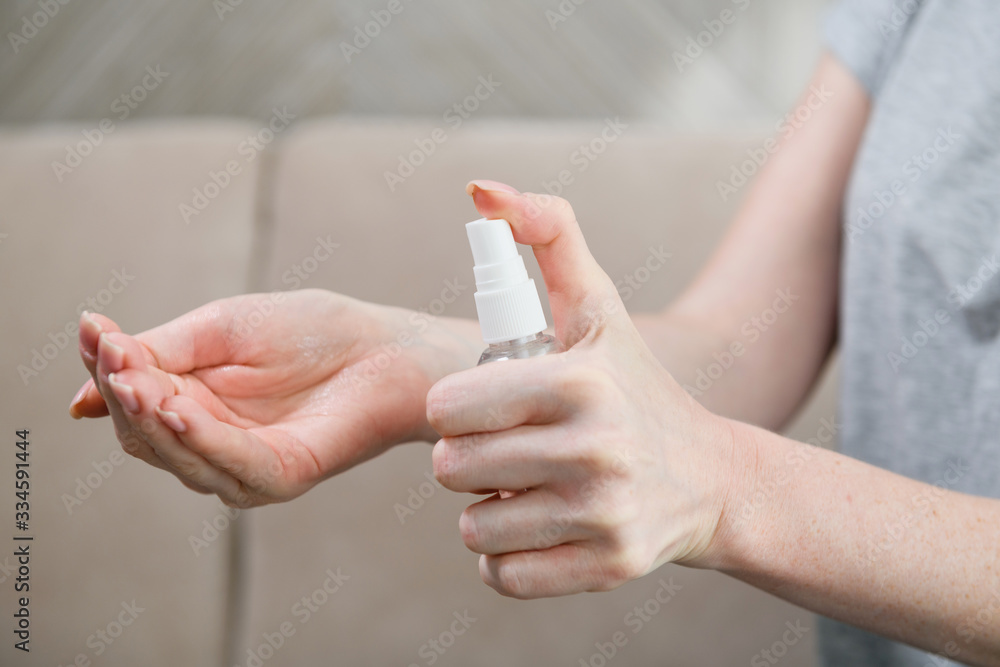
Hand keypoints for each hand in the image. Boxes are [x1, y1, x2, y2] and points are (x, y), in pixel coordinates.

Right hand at [70, 289, 476, 505]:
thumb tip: (79, 397)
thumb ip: (158, 356)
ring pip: (178, 454)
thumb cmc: (311, 332)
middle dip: (124, 393)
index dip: (107, 366)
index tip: (92, 327)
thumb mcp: (221, 329)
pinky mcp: (283, 475)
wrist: (387, 345)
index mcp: (192, 404)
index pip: (129, 398)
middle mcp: (211, 443)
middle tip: (112, 353)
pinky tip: (174, 407)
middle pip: (142, 433)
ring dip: (149, 416)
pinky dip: (199, 439)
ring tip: (132, 378)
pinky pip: (231, 465)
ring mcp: (245, 465)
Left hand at [426, 181, 745, 597]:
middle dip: (466, 458)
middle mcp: (596, 449)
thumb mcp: (597, 305)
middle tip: (505, 448)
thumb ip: (545, 236)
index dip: (454, 409)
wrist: (710, 478)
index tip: (484, 407)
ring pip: (473, 529)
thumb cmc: (633, 384)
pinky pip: (503, 577)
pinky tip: (537, 526)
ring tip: (524, 487)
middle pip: (454, 468)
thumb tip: (480, 190)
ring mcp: (605, 515)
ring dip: (484, 510)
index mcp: (580, 381)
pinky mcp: (609, 568)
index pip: (449, 408)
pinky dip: (506, 557)